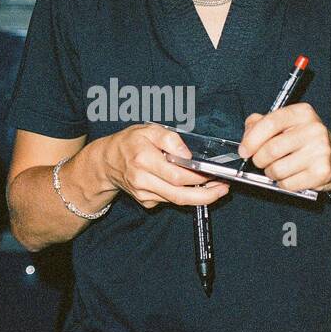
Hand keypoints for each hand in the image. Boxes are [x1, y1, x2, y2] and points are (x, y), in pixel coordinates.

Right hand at [101, 123, 230, 210]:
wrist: (106, 162)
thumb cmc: (128, 143)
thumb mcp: (148, 130)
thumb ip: (170, 139)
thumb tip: (188, 154)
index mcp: (144, 160)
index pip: (177, 175)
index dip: (199, 178)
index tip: (216, 175)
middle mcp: (142, 180)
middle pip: (179, 195)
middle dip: (206, 195)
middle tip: (223, 190)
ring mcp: (144, 194)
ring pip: (176, 200)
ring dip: (199, 197)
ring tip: (215, 187)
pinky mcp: (145, 201)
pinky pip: (169, 200)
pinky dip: (184, 195)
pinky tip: (193, 187)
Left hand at [237, 104, 330, 196]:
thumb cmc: (306, 141)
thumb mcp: (287, 124)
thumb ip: (262, 123)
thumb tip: (246, 136)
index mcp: (303, 113)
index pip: (270, 123)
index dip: (251, 139)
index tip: (244, 150)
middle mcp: (314, 129)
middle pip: (270, 150)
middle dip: (258, 160)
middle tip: (261, 161)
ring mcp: (320, 151)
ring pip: (276, 170)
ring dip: (271, 173)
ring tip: (279, 168)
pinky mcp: (321, 172)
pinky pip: (287, 184)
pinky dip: (283, 183)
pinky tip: (292, 176)